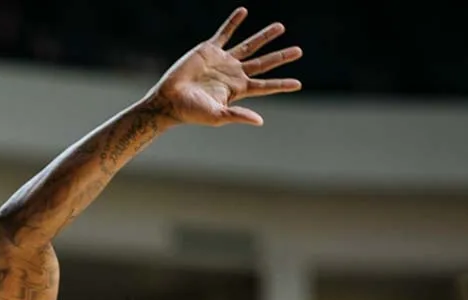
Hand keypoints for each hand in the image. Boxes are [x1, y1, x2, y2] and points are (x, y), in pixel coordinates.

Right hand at [145, 7, 301, 126]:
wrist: (168, 99)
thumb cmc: (190, 112)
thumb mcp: (216, 116)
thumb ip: (238, 115)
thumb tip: (260, 121)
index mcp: (237, 90)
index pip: (265, 86)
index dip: (281, 85)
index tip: (298, 84)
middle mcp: (233, 74)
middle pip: (263, 63)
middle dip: (281, 57)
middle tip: (298, 51)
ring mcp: (222, 60)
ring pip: (249, 45)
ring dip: (265, 36)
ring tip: (280, 27)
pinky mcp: (209, 50)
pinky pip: (224, 32)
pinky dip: (233, 22)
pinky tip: (243, 11)